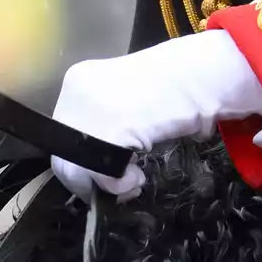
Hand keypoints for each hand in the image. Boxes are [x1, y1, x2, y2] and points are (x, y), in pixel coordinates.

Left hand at [48, 28, 261, 202]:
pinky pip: (98, 175)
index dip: (84, 156)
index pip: (65, 132)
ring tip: (132, 179)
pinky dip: (117, 184)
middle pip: (63, 152)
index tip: (108, 165)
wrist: (199, 76)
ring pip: (74, 168)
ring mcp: (88, 112)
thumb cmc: (174, 86)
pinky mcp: (106, 133)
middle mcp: (76, 93)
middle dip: (89, 176)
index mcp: (79, 80)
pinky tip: (136, 175)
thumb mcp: (127, 98)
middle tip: (120, 180)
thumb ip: (104, 120)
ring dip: (104, 184)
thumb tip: (93, 158)